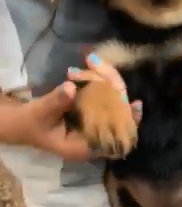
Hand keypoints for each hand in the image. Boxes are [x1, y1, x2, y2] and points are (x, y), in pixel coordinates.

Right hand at [19, 58, 141, 159]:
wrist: (21, 121)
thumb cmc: (31, 123)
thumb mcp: (40, 113)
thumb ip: (56, 102)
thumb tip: (71, 88)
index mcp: (85, 146)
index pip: (116, 138)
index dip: (128, 122)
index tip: (135, 104)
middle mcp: (94, 136)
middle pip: (116, 114)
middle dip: (112, 88)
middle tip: (98, 65)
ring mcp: (94, 122)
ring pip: (111, 101)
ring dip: (105, 79)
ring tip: (91, 60)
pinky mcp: (91, 110)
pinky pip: (102, 95)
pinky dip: (99, 79)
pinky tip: (92, 63)